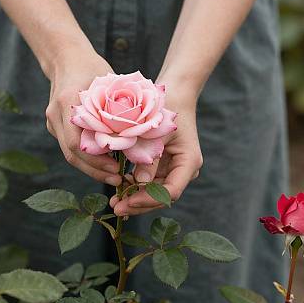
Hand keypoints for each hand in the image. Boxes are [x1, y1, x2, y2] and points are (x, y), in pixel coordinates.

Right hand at [45, 47, 121, 185]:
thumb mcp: (109, 82)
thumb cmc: (92, 67)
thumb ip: (120, 106)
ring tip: (113, 175)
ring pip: (69, 153)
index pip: (76, 143)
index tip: (116, 168)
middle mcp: (55, 115)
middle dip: (94, 170)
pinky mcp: (55, 125)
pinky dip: (87, 156)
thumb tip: (142, 133)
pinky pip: (70, 146)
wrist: (66, 57)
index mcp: (67, 102)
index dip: (95, 160)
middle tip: (117, 179)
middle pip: (71, 154)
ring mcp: (52, 121)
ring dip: (91, 166)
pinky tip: (104, 162)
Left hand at [109, 85, 202, 215]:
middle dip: (139, 203)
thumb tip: (138, 182)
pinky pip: (150, 181)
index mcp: (189, 161)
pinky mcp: (164, 165)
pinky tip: (119, 189)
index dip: (149, 199)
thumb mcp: (154, 131)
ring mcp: (175, 168)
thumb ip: (147, 156)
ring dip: (135, 197)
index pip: (171, 191)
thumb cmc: (164, 107)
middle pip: (162, 196)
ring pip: (155, 191)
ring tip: (114, 202)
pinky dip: (135, 186)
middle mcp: (185, 169)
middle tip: (116, 208)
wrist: (173, 94)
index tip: (128, 201)